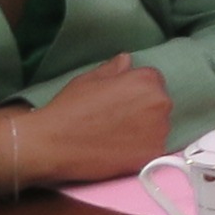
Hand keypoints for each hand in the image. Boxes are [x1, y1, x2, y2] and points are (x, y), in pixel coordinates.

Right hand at [12, 56, 175, 186]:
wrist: (53, 144)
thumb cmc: (69, 108)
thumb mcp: (89, 79)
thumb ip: (114, 69)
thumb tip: (127, 60)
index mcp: (147, 80)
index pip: (153, 81)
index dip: (135, 90)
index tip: (119, 100)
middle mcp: (161, 103)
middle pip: (159, 103)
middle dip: (143, 108)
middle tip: (116, 119)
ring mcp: (160, 131)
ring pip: (158, 126)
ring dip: (144, 129)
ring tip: (116, 135)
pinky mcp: (153, 154)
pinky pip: (153, 147)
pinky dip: (141, 148)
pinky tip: (120, 149)